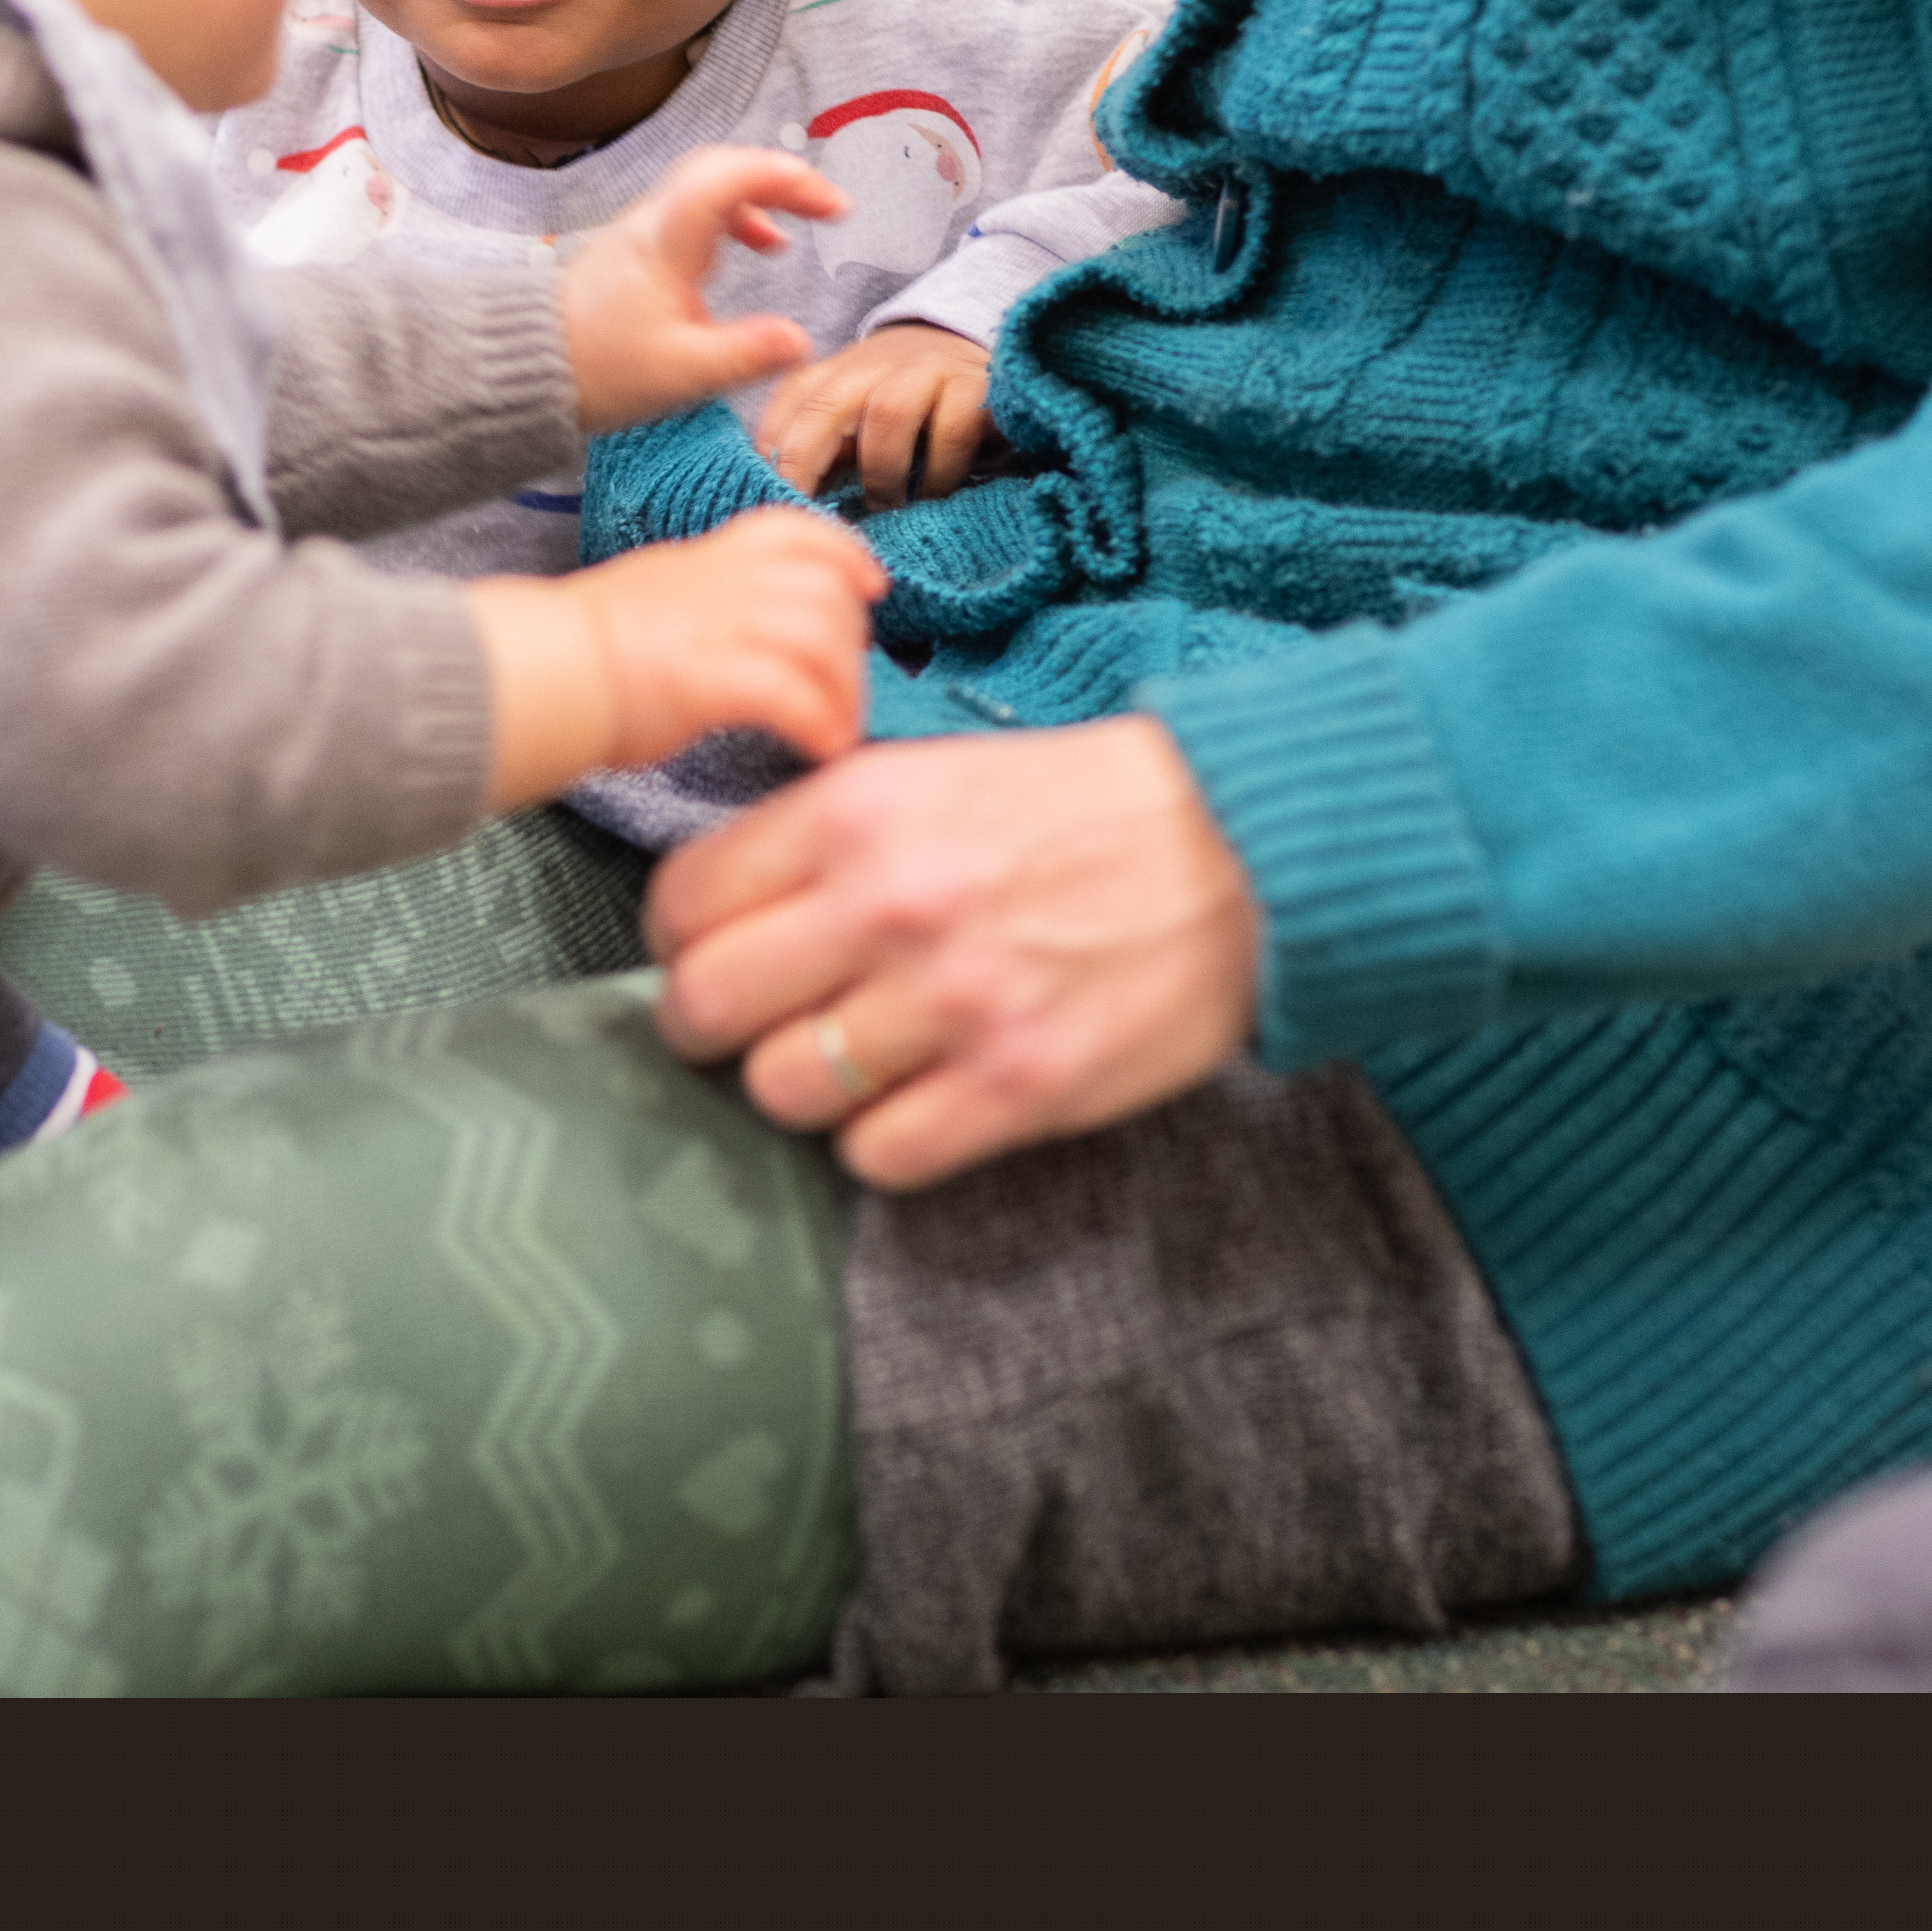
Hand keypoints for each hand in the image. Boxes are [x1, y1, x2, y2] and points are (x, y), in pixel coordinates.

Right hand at [468, 507, 881, 807]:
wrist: (531, 674)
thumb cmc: (576, 656)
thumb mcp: (649, 601)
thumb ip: (701, 606)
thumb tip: (737, 636)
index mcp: (700, 560)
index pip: (792, 531)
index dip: (844, 555)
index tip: (870, 587)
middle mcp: (716, 582)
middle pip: (824, 589)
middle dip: (852, 642)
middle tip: (846, 690)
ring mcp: (714, 625)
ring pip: (820, 636)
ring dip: (844, 689)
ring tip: (837, 730)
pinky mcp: (708, 677)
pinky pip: (793, 693)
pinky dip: (819, 721)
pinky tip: (819, 749)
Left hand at [555, 145, 848, 435]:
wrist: (525, 371)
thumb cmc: (596, 371)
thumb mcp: (682, 374)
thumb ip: (746, 354)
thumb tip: (801, 341)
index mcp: (665, 244)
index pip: (729, 177)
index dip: (787, 178)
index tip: (832, 207)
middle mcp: (651, 225)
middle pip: (721, 168)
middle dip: (779, 178)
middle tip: (825, 206)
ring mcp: (641, 233)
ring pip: (705, 188)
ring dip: (755, 198)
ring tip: (790, 236)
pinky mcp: (636, 251)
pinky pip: (692, 212)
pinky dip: (730, 219)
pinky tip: (752, 249)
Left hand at [645, 716, 1261, 1191]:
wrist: (1250, 848)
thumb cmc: (1085, 810)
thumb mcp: (936, 773)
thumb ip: (827, 834)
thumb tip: (724, 907)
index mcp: (854, 812)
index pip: (681, 905)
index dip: (683, 945)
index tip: (713, 957)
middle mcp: (888, 904)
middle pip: (706, 1009)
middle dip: (716, 1030)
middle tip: (763, 1028)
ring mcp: (952, 1001)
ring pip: (780, 1092)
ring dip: (805, 1092)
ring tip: (859, 1065)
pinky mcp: (1018, 1084)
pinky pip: (878, 1157)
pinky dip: (884, 1145)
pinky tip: (924, 1104)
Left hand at [747, 321, 992, 509]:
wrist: (979, 362)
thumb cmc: (902, 417)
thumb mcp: (855, 431)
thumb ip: (820, 459)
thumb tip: (786, 513)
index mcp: (834, 376)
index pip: (788, 405)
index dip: (774, 454)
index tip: (773, 499)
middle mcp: (875, 366)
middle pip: (825, 405)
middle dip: (808, 461)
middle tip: (813, 516)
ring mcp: (927, 371)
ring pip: (889, 411)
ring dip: (882, 472)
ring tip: (886, 508)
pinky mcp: (977, 388)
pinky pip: (953, 430)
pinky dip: (939, 472)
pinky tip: (934, 495)